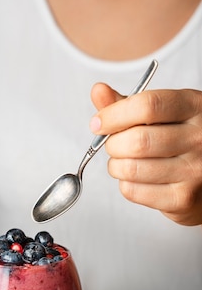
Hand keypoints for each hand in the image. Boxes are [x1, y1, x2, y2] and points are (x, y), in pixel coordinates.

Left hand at [90, 84, 201, 225]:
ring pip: (131, 168)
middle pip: (137, 141)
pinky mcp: (182, 198)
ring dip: (116, 166)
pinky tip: (136, 178)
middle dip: (113, 144)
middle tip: (114, 144)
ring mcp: (193, 170)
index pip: (148, 105)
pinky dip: (125, 184)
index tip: (99, 123)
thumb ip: (129, 103)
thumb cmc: (181, 140)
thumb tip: (99, 91)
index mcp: (194, 107)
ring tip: (123, 161)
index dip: (114, 115)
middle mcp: (199, 137)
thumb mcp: (163, 113)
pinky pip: (134, 191)